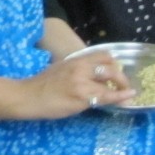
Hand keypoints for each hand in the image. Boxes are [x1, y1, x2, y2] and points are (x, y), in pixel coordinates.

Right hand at [20, 50, 135, 119]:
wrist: (27, 96)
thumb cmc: (41, 85)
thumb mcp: (60, 69)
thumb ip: (77, 70)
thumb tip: (93, 77)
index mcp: (76, 59)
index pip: (103, 55)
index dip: (114, 63)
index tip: (117, 71)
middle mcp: (80, 67)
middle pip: (111, 67)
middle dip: (122, 77)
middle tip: (126, 86)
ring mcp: (82, 82)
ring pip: (110, 82)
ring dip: (122, 89)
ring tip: (128, 95)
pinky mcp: (81, 97)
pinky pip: (105, 97)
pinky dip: (119, 98)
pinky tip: (127, 99)